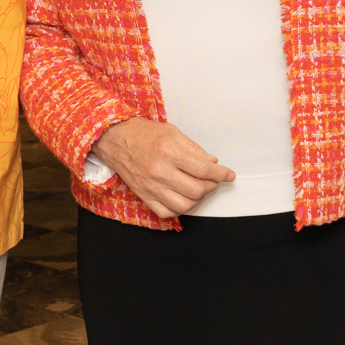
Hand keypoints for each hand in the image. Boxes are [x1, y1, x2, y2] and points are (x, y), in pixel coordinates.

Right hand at [91, 117, 234, 218]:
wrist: (115, 139)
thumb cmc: (143, 133)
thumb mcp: (172, 132)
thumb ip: (194, 149)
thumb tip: (212, 162)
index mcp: (169, 152)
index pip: (203, 169)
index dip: (220, 174)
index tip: (228, 175)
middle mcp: (160, 171)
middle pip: (197, 190)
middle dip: (211, 186)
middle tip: (212, 179)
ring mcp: (151, 186)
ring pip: (185, 204)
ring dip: (198, 198)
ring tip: (199, 188)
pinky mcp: (144, 196)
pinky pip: (167, 212)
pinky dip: (180, 208)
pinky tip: (183, 197)